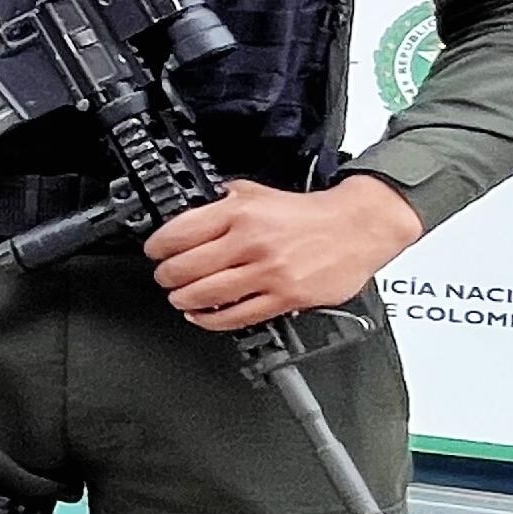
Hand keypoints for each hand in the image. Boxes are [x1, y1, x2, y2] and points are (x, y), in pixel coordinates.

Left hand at [146, 175, 423, 333]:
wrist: (358, 226)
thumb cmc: (310, 214)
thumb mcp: (258, 193)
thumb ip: (224, 203)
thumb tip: (190, 214)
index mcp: (240, 214)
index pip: (180, 233)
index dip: (158, 247)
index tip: (154, 252)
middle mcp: (252, 243)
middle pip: (187, 267)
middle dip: (166, 276)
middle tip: (164, 278)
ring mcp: (269, 272)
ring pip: (208, 294)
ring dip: (184, 300)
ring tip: (179, 298)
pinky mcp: (286, 297)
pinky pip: (238, 316)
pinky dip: (212, 319)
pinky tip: (203, 316)